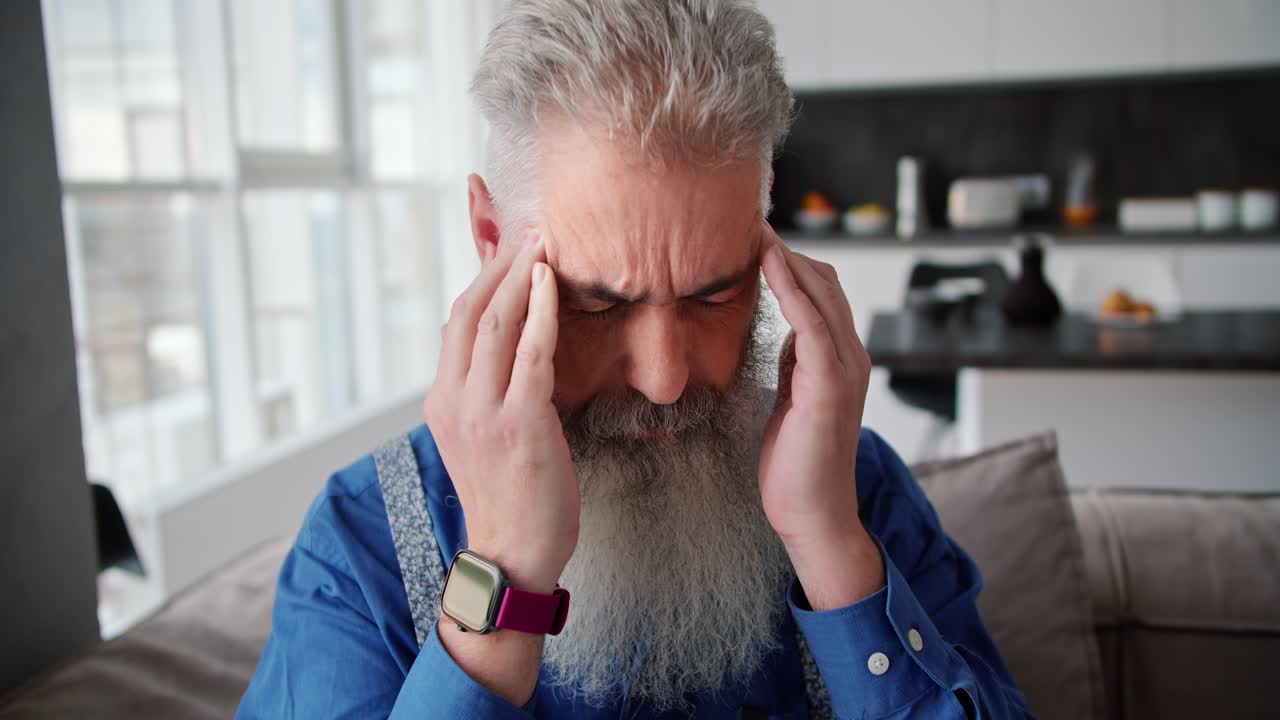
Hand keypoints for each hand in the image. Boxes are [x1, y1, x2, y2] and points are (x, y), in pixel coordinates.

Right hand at [424, 232, 577, 593]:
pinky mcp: (519, 424)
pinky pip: (531, 354)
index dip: (481, 277)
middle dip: (500, 264)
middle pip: (469, 312)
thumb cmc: (509, 497)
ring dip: (522, 277)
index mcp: (441, 401)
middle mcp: (453, 401)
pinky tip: (554, 287)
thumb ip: (487, 389)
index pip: (455, 321)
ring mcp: (482, 412)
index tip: (508, 246)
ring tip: (543, 245)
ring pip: (495, 324)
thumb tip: (505, 347)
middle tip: (530, 232)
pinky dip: (543, 313)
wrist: (513, 555)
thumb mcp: (484, 436)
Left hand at [757, 224, 883, 608]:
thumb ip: (793, 362)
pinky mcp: (831, 384)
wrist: (812, 513)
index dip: (788, 259)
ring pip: (822, 293)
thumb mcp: (791, 397)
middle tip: (746, 220)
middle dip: (786, 249)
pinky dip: (793, 287)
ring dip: (788, 257)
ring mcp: (846, 368)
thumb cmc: (796, 462)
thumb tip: (780, 330)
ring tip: (754, 228)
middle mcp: (850, 355)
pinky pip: (813, 322)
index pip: (819, 291)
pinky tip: (770, 263)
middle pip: (824, 281)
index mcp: (838, 358)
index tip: (750, 234)